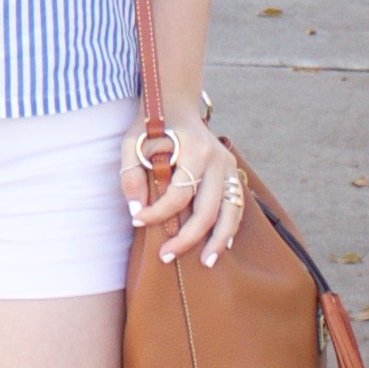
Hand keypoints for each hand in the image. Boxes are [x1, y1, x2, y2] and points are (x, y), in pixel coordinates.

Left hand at [126, 120, 243, 265]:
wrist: (176, 104)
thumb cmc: (151, 126)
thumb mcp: (132, 142)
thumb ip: (131, 175)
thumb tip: (136, 211)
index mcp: (194, 149)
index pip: (178, 193)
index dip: (157, 212)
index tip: (138, 221)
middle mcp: (217, 159)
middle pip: (207, 209)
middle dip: (187, 237)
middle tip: (166, 256)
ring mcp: (229, 166)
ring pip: (230, 212)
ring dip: (218, 240)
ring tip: (205, 263)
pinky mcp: (233, 173)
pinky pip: (237, 206)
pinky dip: (230, 228)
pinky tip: (221, 246)